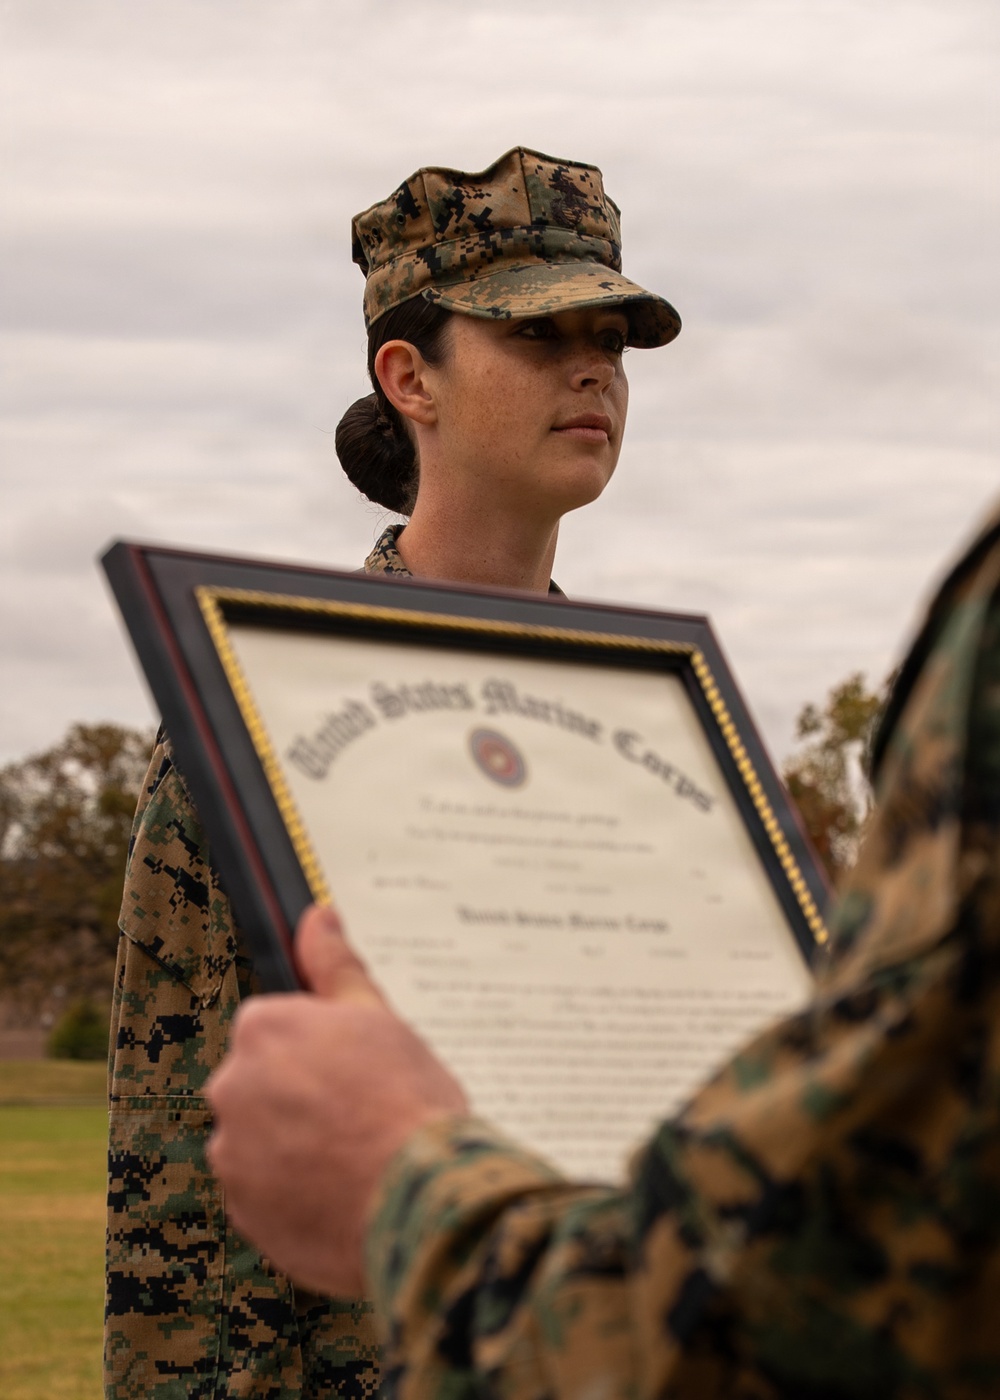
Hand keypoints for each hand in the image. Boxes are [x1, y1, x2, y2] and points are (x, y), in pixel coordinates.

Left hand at [206, 904, 467, 1295]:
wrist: (418, 1202)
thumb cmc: (406, 1103)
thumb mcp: (379, 1017)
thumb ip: (336, 966)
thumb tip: (318, 916)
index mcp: (262, 1029)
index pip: (278, 1030)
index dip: (322, 1051)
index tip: (356, 1071)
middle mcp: (232, 1087)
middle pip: (264, 1084)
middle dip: (302, 1097)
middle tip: (360, 1114)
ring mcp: (233, 1153)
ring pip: (262, 1140)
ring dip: (295, 1147)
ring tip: (355, 1159)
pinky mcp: (243, 1212)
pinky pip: (265, 1194)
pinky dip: (294, 1194)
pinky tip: (341, 1194)